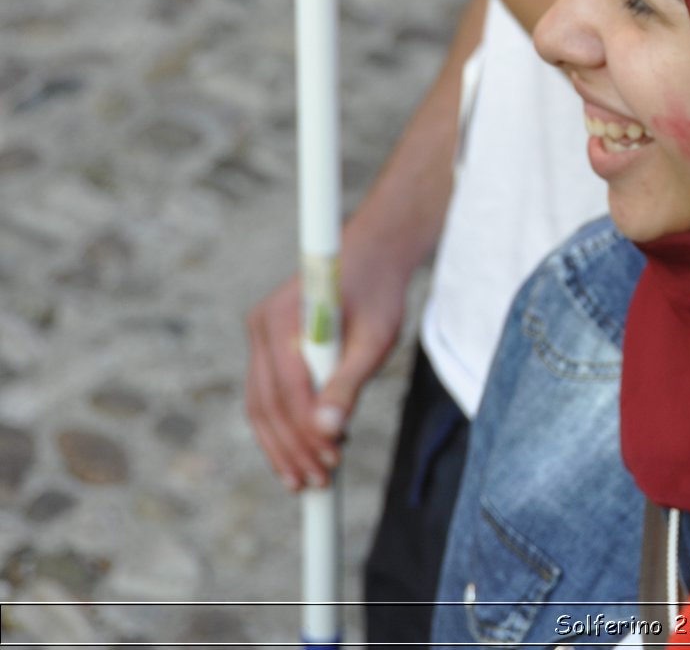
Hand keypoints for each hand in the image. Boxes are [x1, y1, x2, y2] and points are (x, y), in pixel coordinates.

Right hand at [244, 241, 407, 489]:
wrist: (371, 259)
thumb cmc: (378, 296)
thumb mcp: (374, 340)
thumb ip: (349, 384)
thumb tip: (330, 432)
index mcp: (284, 319)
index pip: (289, 391)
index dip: (307, 433)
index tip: (331, 463)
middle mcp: (261, 326)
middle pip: (267, 403)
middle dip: (291, 448)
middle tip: (317, 483)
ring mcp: (259, 336)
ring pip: (261, 404)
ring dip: (282, 445)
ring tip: (307, 480)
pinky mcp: (267, 345)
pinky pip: (268, 394)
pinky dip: (283, 426)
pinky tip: (301, 454)